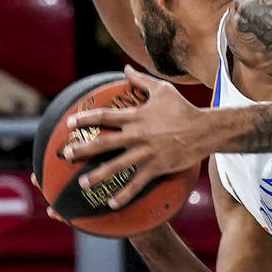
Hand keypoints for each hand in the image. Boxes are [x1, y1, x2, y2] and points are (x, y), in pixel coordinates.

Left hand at [61, 63, 205, 206]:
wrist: (205, 130)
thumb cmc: (183, 109)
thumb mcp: (162, 90)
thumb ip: (141, 80)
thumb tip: (125, 68)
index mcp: (136, 116)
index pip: (104, 116)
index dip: (85, 119)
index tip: (70, 123)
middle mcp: (137, 135)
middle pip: (104, 142)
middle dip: (83, 149)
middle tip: (66, 154)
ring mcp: (146, 153)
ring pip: (117, 166)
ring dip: (98, 175)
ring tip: (83, 184)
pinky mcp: (157, 167)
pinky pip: (137, 183)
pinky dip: (124, 194)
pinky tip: (112, 203)